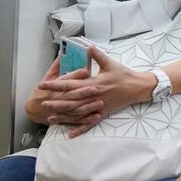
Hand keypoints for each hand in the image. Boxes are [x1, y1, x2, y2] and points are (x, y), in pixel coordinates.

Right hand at [25, 57, 98, 125]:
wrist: (33, 107)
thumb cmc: (42, 91)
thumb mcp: (48, 75)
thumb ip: (58, 65)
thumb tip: (64, 52)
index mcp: (55, 87)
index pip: (65, 80)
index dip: (75, 75)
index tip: (86, 70)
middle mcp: (59, 99)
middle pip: (72, 95)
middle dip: (83, 92)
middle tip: (95, 88)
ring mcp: (63, 110)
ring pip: (77, 109)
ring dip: (88, 106)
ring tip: (100, 102)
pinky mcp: (67, 118)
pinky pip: (78, 120)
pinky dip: (86, 120)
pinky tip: (96, 116)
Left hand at [38, 46, 154, 137]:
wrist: (138, 88)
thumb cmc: (124, 75)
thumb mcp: (111, 64)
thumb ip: (98, 56)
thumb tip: (88, 46)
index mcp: (94, 84)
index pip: (70, 85)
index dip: (55, 84)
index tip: (43, 84)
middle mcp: (93, 97)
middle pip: (70, 101)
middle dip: (55, 102)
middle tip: (42, 103)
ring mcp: (97, 106)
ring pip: (77, 113)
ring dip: (63, 116)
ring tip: (51, 117)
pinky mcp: (103, 113)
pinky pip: (89, 123)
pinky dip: (80, 129)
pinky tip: (70, 134)